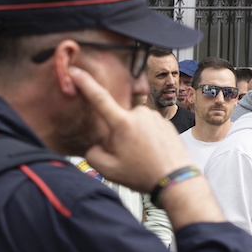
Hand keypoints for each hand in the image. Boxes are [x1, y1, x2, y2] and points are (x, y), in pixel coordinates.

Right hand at [71, 67, 193, 191]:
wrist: (176, 179)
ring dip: (131, 137)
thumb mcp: (107, 170)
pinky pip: (146, 127)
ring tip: (140, 156)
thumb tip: (94, 146)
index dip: (84, 83)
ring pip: (132, 124)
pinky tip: (150, 153)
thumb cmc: (143, 174)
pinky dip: (144, 139)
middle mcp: (139, 114)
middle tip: (125, 155)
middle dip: (116, 135)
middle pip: (117, 120)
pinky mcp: (165, 122)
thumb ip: (92, 154)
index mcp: (122, 123)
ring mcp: (154, 117)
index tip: (75, 71)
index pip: (98, 99)